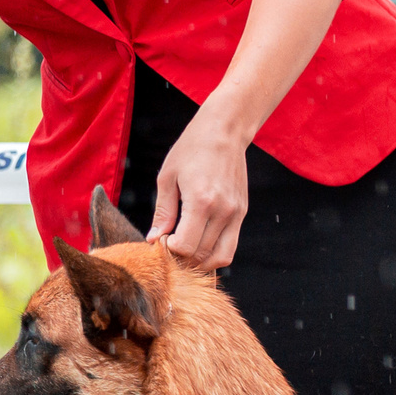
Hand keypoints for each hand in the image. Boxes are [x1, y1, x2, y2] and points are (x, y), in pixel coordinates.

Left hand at [149, 113, 250, 269]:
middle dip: (181, 260)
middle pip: (202, 256)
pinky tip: (197, 243)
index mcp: (201, 202)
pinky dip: (213, 253)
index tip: (160, 240)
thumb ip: (162, 212)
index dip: (169, 251)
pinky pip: (230, 246)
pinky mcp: (242, 212)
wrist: (224, 131)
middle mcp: (223, 211)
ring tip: (183, 251)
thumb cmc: (191, 150)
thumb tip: (153, 239)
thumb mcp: (167, 178)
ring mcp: (236, 213)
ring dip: (200, 263)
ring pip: (221, 257)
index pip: (186, 247)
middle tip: (168, 248)